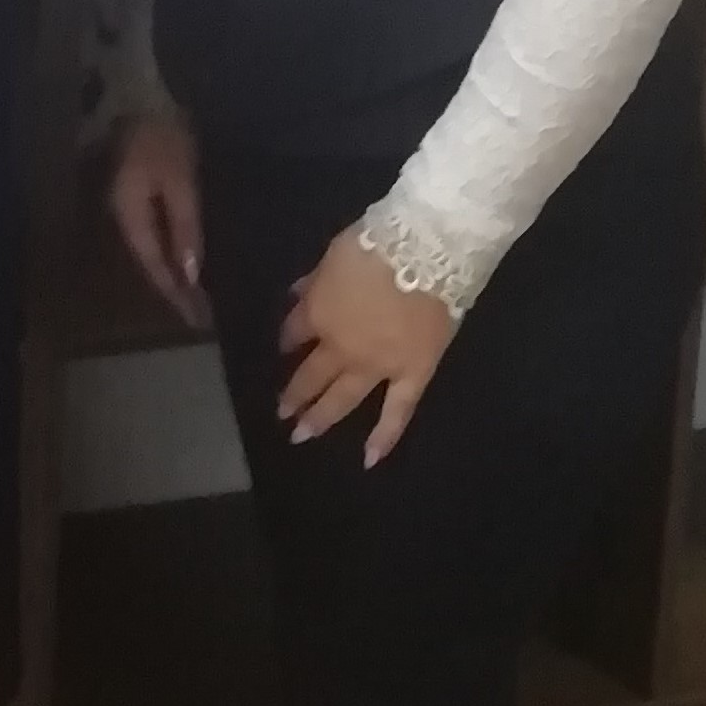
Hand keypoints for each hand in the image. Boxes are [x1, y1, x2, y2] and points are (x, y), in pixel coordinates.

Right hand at [110, 107, 208, 328]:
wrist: (149, 93)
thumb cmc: (167, 138)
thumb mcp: (181, 184)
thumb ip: (186, 230)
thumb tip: (191, 276)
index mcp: (129, 215)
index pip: (154, 267)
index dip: (176, 295)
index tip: (199, 322)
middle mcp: (124, 215)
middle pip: (151, 263)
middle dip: (176, 290)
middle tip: (203, 317)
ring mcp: (131, 203)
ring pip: (154, 249)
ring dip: (176, 273)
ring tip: (200, 296)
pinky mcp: (142, 191)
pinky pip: (159, 232)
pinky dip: (175, 251)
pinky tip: (190, 258)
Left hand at [276, 229, 454, 468]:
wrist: (424, 251)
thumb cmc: (375, 246)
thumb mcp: (331, 257)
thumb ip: (314, 283)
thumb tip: (297, 294)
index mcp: (318, 315)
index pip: (294, 331)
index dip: (288, 339)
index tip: (286, 345)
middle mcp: (341, 349)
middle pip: (311, 374)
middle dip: (294, 392)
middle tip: (280, 412)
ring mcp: (376, 367)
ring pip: (343, 399)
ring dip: (320, 418)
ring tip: (300, 435)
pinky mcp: (413, 375)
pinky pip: (398, 411)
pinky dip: (384, 436)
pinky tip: (369, 460)